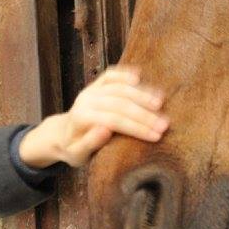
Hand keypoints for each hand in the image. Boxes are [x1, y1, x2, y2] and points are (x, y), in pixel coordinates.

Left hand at [18, 66, 167, 168]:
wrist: (62, 134)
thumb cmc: (73, 148)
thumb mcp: (76, 155)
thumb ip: (89, 144)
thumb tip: (105, 129)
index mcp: (81, 117)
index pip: (114, 120)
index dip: (136, 127)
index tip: (157, 135)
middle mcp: (85, 100)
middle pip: (119, 103)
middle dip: (144, 114)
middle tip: (165, 124)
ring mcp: (91, 90)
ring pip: (119, 88)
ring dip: (141, 94)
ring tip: (161, 102)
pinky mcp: (95, 84)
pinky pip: (111, 75)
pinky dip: (125, 74)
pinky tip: (141, 76)